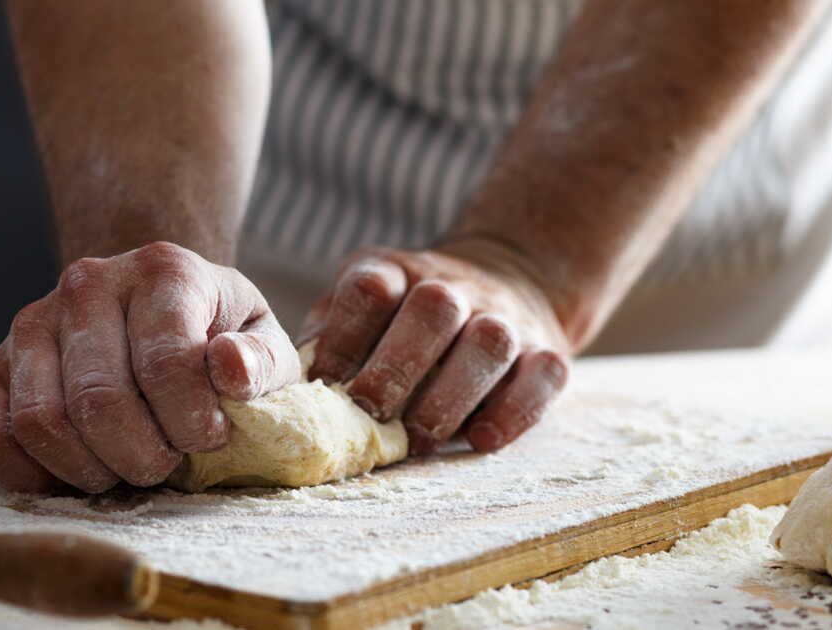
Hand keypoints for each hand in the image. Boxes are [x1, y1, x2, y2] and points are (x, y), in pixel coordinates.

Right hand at [0, 242, 299, 492]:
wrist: (157, 307)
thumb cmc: (217, 335)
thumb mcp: (264, 342)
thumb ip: (261, 361)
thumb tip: (231, 368)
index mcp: (163, 270)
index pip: (165, 365)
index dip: (191, 423)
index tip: (210, 437)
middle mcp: (87, 284)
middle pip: (99, 402)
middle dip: (143, 457)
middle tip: (167, 462)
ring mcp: (32, 322)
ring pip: (42, 423)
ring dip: (91, 471)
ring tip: (128, 465)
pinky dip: (30, 475)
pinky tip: (76, 471)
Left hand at [302, 244, 570, 454]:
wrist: (512, 277)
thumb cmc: (408, 314)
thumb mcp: (363, 305)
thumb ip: (327, 336)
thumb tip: (284, 386)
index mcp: (399, 273)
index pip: (371, 289)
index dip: (344, 335)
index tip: (324, 381)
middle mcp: (455, 288)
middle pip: (434, 309)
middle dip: (398, 365)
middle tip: (370, 412)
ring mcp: (506, 318)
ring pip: (488, 343)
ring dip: (452, 394)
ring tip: (420, 438)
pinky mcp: (548, 352)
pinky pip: (541, 378)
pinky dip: (514, 412)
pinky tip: (480, 439)